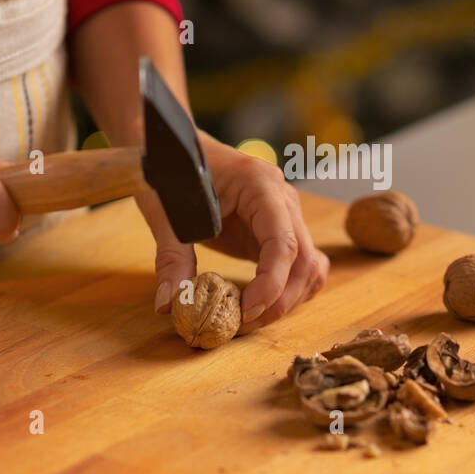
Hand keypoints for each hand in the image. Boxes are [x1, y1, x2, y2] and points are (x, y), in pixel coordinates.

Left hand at [143, 135, 328, 329]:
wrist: (176, 148)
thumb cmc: (171, 171)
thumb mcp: (165, 213)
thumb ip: (171, 259)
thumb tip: (170, 305)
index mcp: (260, 185)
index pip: (283, 241)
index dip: (272, 282)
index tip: (247, 311)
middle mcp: (282, 199)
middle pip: (303, 259)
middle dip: (279, 300)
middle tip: (242, 325)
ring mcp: (285, 215)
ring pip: (309, 266)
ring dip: (287, 299)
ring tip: (248, 319)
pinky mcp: (278, 231)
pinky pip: (301, 265)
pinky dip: (289, 290)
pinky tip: (261, 305)